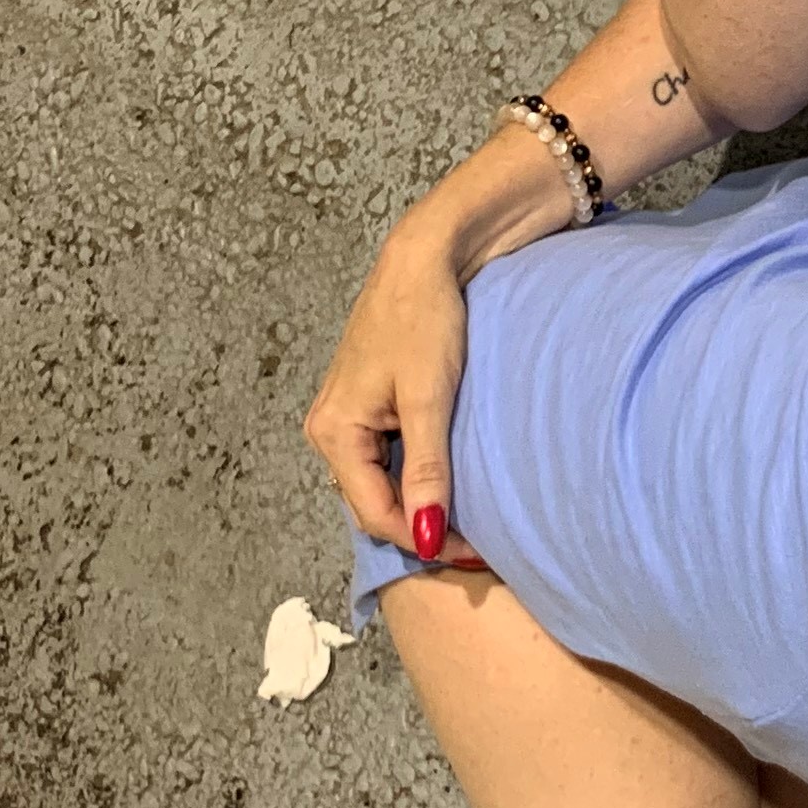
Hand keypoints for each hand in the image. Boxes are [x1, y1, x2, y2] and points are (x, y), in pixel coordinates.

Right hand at [302, 211, 470, 552]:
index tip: (473, 551)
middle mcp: (331, 429)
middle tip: (475, 542)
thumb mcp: (428, 398)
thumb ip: (426, 469)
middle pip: (373, 503)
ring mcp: (350, 417)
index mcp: (333, 431)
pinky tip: (452, 480)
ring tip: (468, 517)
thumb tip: (425, 537)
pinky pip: (389, 459)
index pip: (374, 513)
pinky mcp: (372, 404)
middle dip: (419, 526)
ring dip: (420, 503)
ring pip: (382, 483)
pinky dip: (419, 476)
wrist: (428, 256)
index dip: (421, 539)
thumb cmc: (425, 319)